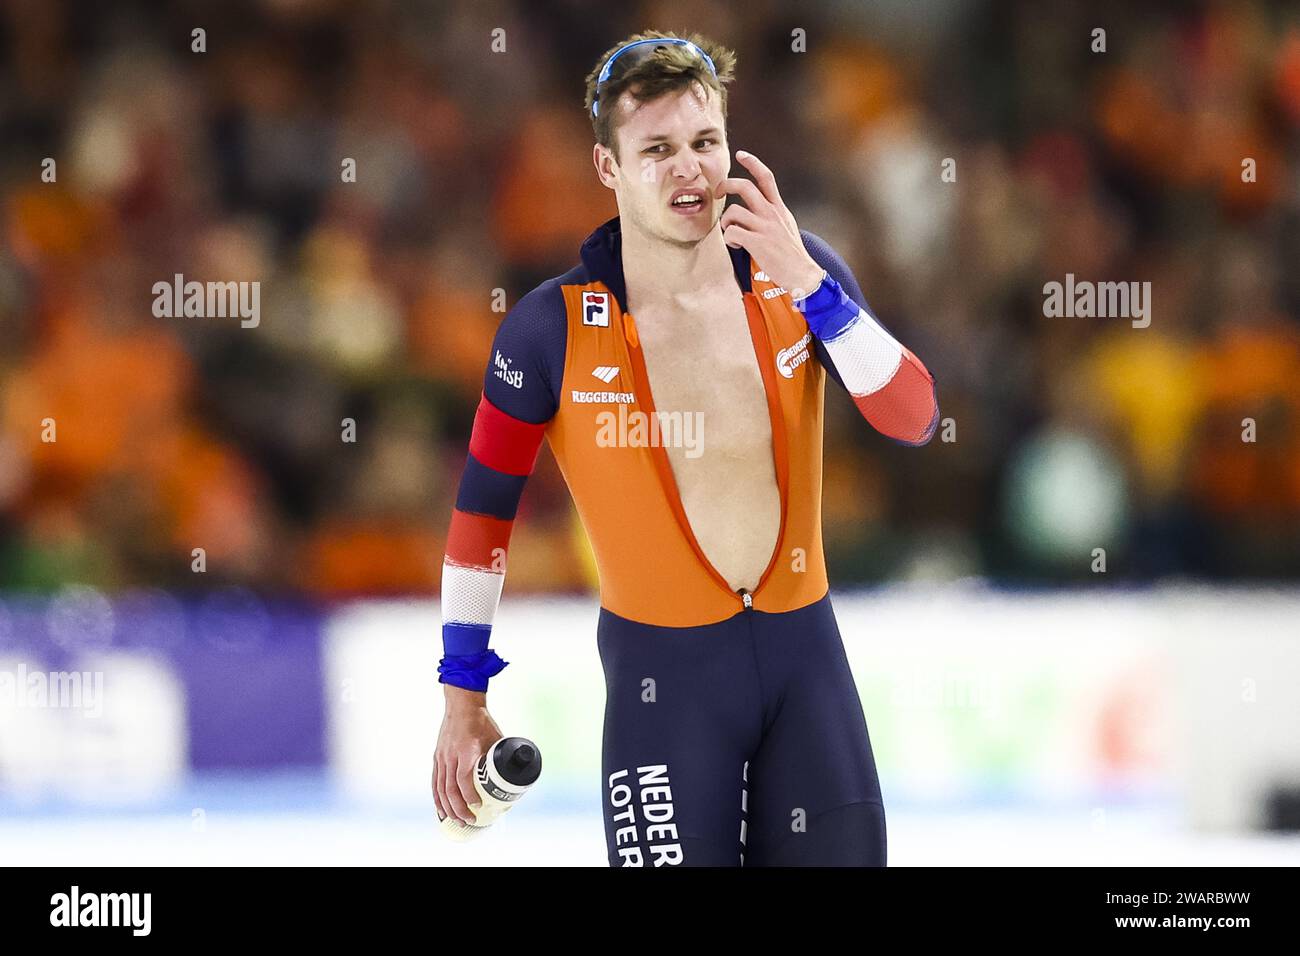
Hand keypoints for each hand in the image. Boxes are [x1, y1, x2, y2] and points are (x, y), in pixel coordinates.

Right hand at [434, 687, 502, 825]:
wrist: (461, 705)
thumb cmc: (481, 721)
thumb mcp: (496, 738)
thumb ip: (502, 755)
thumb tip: (518, 771)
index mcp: (467, 750)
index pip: (464, 778)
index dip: (469, 795)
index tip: (477, 806)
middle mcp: (451, 755)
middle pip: (451, 788)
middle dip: (459, 808)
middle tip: (469, 821)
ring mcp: (442, 757)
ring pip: (441, 788)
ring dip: (448, 807)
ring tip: (457, 821)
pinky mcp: (437, 758)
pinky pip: (435, 782)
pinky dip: (437, 798)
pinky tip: (441, 810)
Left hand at [716, 150, 825, 299]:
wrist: (802, 274)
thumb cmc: (791, 253)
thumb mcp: (786, 225)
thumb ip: (772, 214)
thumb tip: (756, 208)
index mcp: (778, 208)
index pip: (766, 177)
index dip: (752, 162)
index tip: (740, 154)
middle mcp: (772, 213)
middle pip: (744, 187)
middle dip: (726, 184)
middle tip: (718, 192)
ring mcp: (765, 228)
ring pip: (733, 211)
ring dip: (725, 221)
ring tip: (731, 232)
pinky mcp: (757, 243)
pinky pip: (732, 232)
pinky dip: (728, 238)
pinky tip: (736, 245)